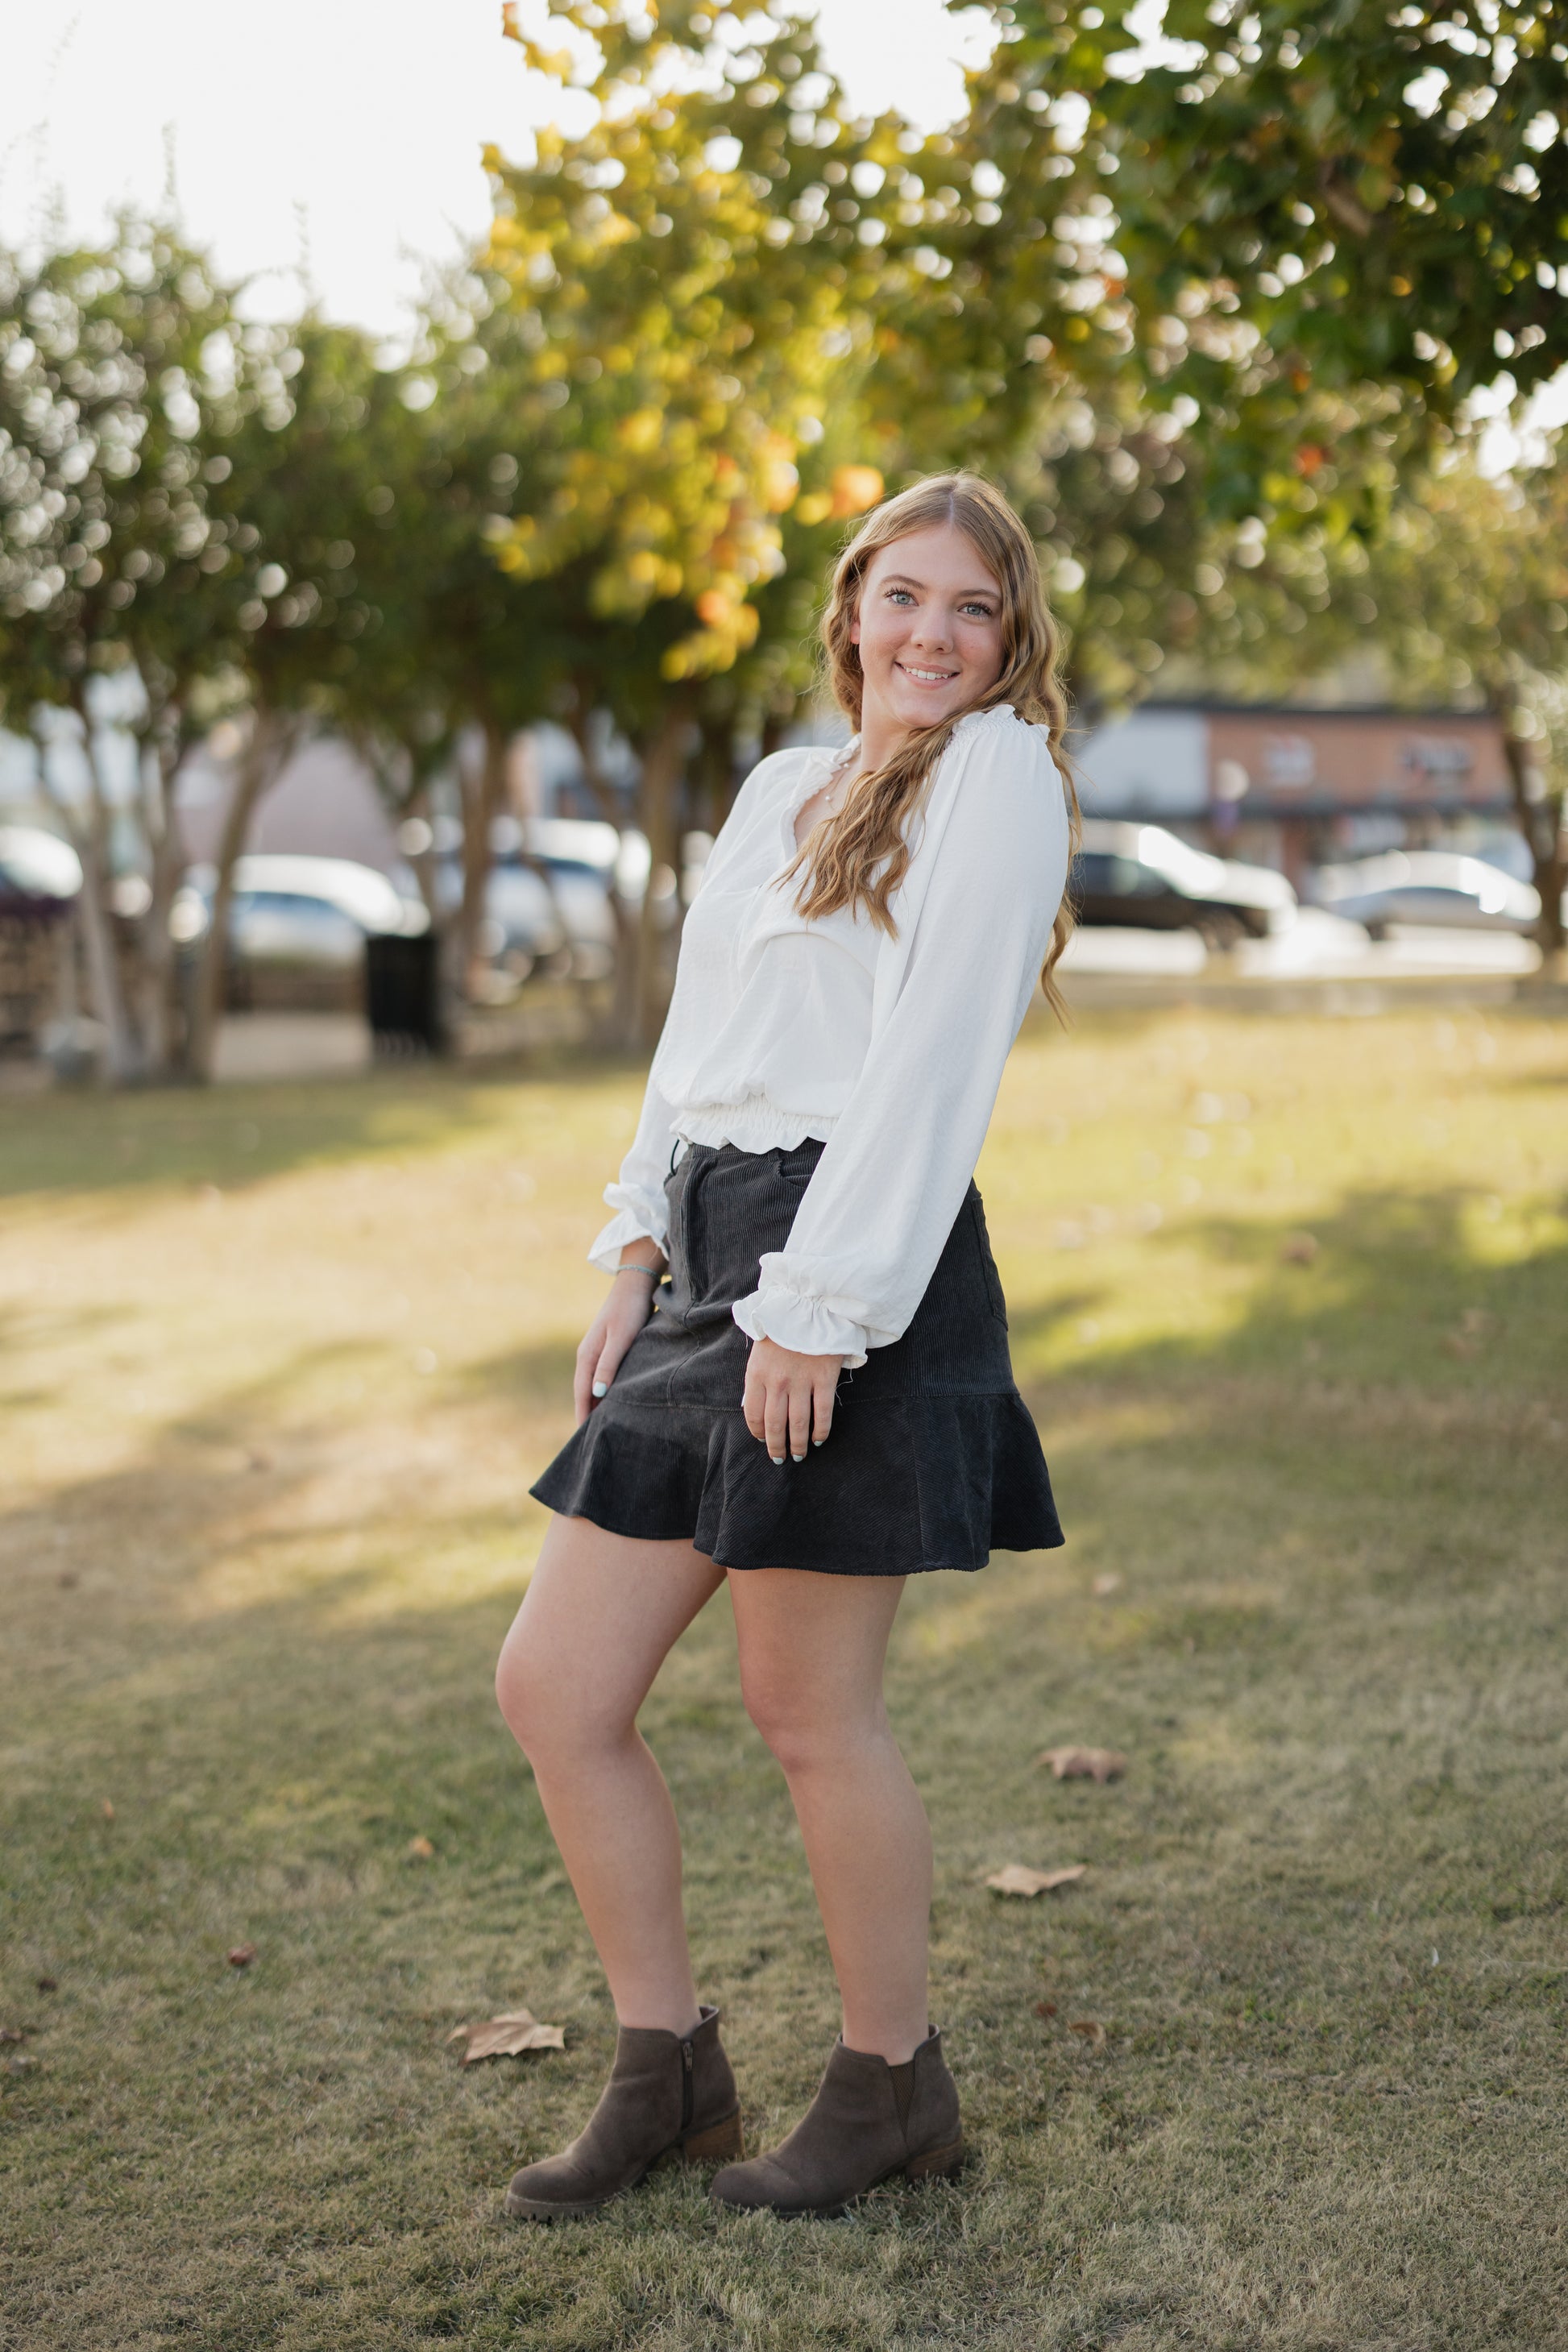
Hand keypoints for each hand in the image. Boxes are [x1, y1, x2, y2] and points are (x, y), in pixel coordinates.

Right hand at [574, 1265, 661, 1425]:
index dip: (584, 1417)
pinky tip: (614, 1401)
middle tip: (593, 1441)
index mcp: (586, 1356)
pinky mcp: (608, 1349)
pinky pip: (602, 1378)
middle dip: (587, 1415)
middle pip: (585, 1393)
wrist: (635, 1284)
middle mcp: (587, 1357)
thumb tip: (598, 1394)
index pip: (582, 1395)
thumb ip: (609, 1365)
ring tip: (603, 1427)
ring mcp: (596, 1353)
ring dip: (597, 1405)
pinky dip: (605, 1393)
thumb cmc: (630, 1311)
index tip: (585, 1440)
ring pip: (594, 1386)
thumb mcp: (621, 1338)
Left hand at [742, 1335, 843, 1463]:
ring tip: (799, 1455)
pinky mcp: (824, 1379)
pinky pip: (822, 1413)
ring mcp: (801, 1382)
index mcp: (756, 1374)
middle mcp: (777, 1382)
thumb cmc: (781, 1328)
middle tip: (780, 1458)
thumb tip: (754, 1407)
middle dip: (776, 1446)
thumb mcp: (759, 1351)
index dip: (757, 1432)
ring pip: (797, 1424)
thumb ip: (756, 1379)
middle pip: (774, 1425)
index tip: (762, 1440)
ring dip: (798, 1444)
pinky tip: (818, 1439)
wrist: (809, 1305)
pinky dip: (821, 1430)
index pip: (752, 1414)